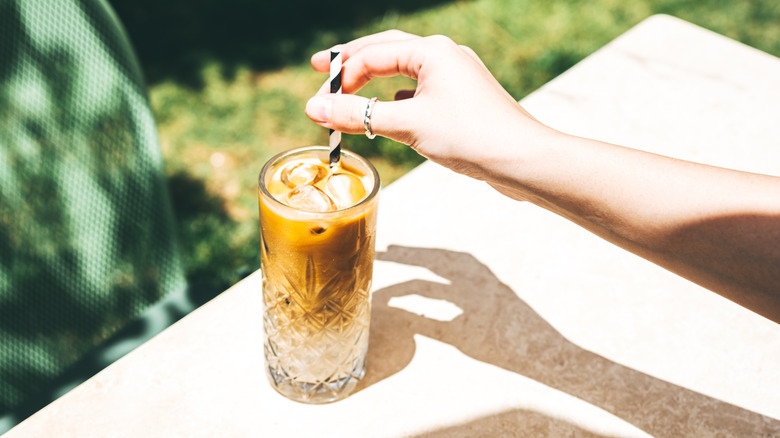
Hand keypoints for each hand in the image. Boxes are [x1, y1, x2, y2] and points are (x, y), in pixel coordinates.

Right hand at [305, 30, 556, 181]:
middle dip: (354, 64)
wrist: (522, 160)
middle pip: (387, 51)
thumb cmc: (470, 136)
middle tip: (322, 70)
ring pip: (404, 73)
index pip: (373, 54)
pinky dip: (397, 100)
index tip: (317, 101)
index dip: (341, 77)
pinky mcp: (461, 100)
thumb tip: (314, 109)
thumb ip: (360, 116)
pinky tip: (389, 113)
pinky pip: (419, 92)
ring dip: (374, 83)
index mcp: (432, 51)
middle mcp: (444, 56)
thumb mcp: (407, 124)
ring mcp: (455, 77)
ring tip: (349, 94)